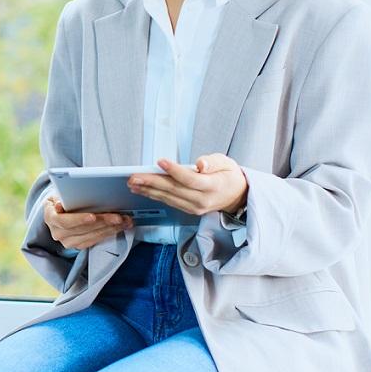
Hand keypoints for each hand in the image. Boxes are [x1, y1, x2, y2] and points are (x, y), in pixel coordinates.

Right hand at [45, 198, 132, 250]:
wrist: (59, 211)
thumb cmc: (61, 199)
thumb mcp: (57, 194)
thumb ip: (59, 197)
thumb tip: (60, 204)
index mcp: (51, 218)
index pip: (65, 221)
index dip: (79, 219)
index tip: (93, 216)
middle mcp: (58, 233)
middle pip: (83, 229)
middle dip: (103, 222)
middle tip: (118, 217)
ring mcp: (68, 241)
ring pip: (92, 236)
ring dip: (110, 228)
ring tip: (124, 220)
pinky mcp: (79, 245)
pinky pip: (96, 240)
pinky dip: (110, 232)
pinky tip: (120, 226)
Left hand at [128, 154, 247, 217]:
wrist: (237, 196)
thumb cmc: (229, 175)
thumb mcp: (226, 162)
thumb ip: (213, 162)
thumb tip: (200, 164)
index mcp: (213, 186)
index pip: (190, 179)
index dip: (174, 170)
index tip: (160, 161)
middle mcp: (202, 199)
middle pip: (174, 190)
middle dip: (152, 182)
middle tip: (134, 176)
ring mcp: (195, 207)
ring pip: (168, 198)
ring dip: (148, 190)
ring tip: (133, 183)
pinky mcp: (189, 209)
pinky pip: (169, 202)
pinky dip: (155, 195)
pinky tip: (143, 190)